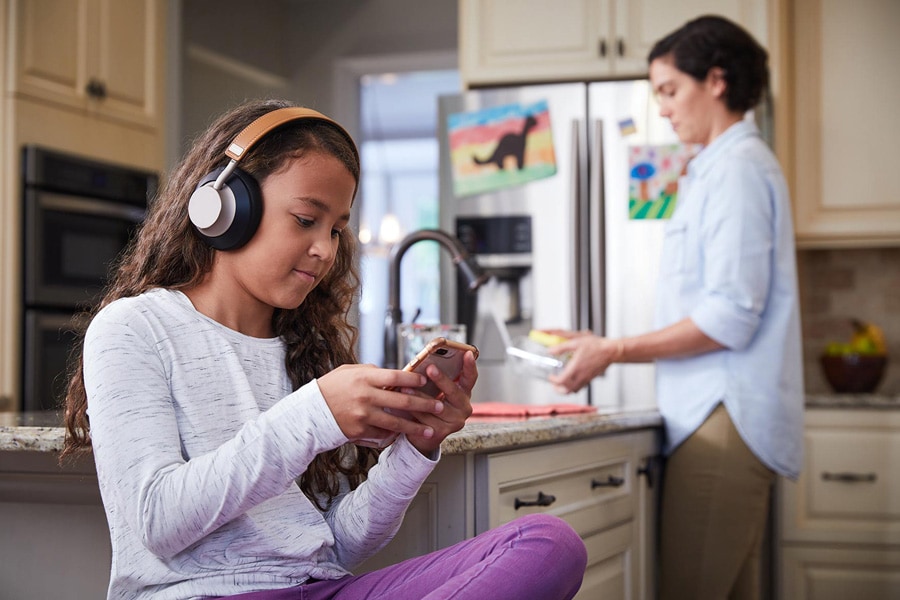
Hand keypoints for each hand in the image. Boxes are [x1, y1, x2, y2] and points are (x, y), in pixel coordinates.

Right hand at [317, 364, 446, 446]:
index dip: (414, 380)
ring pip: (396, 422)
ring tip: (430, 430)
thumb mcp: (349, 372)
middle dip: (423, 404)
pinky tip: (405, 436)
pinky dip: (394, 435)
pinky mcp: (359, 431)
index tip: (426, 382)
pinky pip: (382, 434)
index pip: (396, 377)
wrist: (310, 412)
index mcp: (364, 378)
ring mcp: (363, 416)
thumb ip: (371, 371)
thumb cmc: (331, 387)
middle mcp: (366, 396)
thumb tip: (392, 375)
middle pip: (402, 401)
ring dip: (415, 427)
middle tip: (439, 406)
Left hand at [404, 350, 477, 454]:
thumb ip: (435, 379)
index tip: (468, 353)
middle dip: (441, 379)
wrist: (423, 434)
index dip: (470, 366)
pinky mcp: (443, 432)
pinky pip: (427, 419)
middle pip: (454, 392)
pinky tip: (404, 406)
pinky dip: (414, 411)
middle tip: (430, 368)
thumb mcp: (434, 391)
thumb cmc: (428, 406)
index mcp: (464, 394)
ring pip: (437, 406)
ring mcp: (455, 421)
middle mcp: (464, 408)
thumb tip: (424, 362)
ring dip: (420, 396)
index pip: (471, 378)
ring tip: (405, 387)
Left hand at [547, 334, 620, 393]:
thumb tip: (550, 351)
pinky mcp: (591, 378)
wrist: (610, 351)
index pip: (560, 381)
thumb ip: (561, 348)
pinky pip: (580, 388)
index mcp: (575, 369)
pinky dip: (574, 387)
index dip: (553, 381)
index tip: (550, 376)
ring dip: (565, 389)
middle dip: (557, 389)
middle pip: (566, 391)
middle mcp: (580, 376)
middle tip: (553, 384)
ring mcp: (586, 379)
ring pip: (573, 391)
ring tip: (562, 384)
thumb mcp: (575, 343)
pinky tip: (573, 380)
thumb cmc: (596, 346)